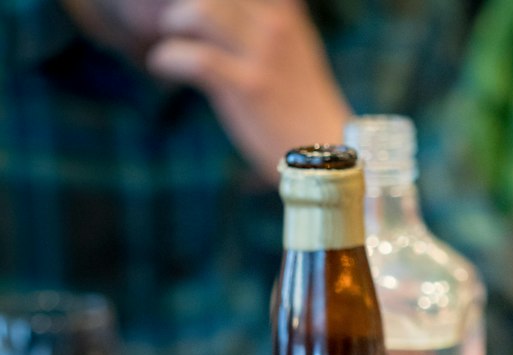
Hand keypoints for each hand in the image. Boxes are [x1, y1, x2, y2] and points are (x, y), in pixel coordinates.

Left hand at [146, 0, 350, 181]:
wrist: (326, 155)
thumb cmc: (304, 110)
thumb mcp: (296, 52)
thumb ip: (269, 27)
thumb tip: (232, 16)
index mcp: (286, 15)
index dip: (212, 1)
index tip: (201, 10)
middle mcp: (276, 28)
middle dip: (188, 5)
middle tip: (176, 21)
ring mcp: (262, 57)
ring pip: (202, 12)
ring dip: (175, 22)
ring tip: (169, 36)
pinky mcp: (248, 88)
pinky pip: (196, 59)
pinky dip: (169, 58)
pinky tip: (161, 65)